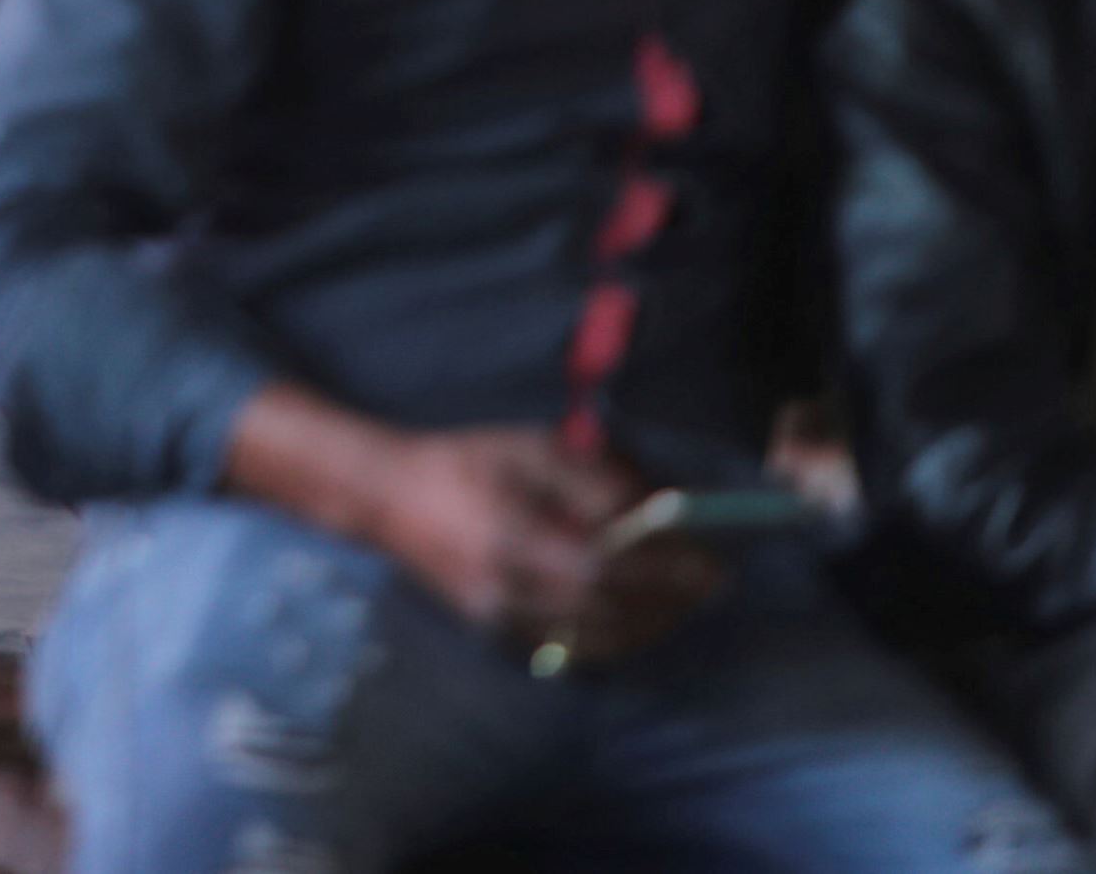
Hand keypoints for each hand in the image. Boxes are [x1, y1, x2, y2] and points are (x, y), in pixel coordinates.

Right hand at [360, 428, 713, 662]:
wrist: (387, 499)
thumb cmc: (463, 461)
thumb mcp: (527, 448)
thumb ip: (590, 479)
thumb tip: (651, 511)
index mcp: (512, 534)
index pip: (606, 566)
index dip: (664, 571)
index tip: (708, 563)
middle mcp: (507, 586)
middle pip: (607, 610)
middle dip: (668, 601)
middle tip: (708, 585)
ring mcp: (500, 616)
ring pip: (592, 638)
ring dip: (648, 624)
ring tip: (682, 603)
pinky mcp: (496, 630)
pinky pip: (569, 647)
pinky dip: (613, 638)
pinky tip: (637, 619)